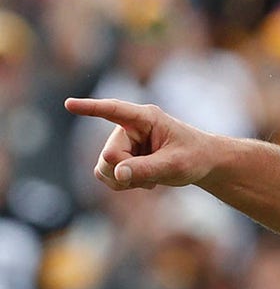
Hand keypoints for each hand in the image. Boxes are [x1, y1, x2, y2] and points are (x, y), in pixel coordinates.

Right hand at [64, 98, 214, 190]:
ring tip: (151, 177)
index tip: (68, 104)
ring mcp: (122, 142)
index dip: (91, 108)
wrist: (202, 162)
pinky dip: (122, 184)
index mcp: (146, 118)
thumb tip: (116, 173)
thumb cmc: (194, 156)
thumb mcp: (175, 164)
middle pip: (110, 155)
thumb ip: (147, 168)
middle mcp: (129, 127)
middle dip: (128, 170)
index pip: (114, 110)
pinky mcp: (119, 157)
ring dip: (125, 180)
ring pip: (104, 167)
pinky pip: (105, 175)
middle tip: (155, 173)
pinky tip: (144, 180)